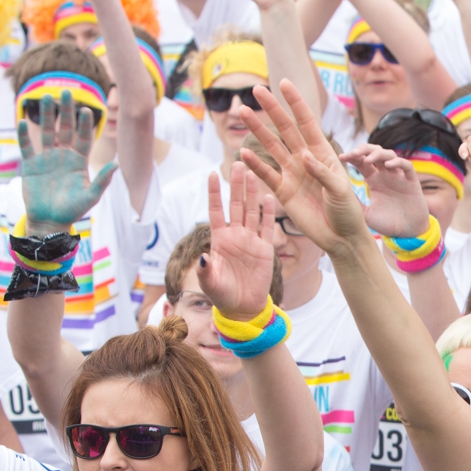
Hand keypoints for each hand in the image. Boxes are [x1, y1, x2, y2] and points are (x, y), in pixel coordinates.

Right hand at [19, 92, 116, 233]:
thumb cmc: (73, 209)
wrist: (50, 220)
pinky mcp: (31, 164)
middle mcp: (63, 155)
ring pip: (47, 132)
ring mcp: (47, 158)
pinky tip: (23, 121)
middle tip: (67, 92)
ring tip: (46, 97)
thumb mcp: (90, 196)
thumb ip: (102, 180)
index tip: (86, 110)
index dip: (84, 124)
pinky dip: (24, 135)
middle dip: (66, 111)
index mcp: (79, 161)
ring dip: (46, 115)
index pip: (83, 138)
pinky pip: (28, 146)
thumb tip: (116, 164)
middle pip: (65, 128)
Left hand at [201, 164, 278, 318]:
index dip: (214, 193)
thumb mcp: (209, 282)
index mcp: (219, 240)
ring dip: (252, 193)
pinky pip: (268, 228)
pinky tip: (268, 197)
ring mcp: (251, 241)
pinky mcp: (265, 249)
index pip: (216, 211)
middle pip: (236, 205)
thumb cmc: (222, 295)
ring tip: (253, 173)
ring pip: (252, 212)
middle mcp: (235, 236)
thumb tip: (202, 257)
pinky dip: (268, 213)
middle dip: (236, 185)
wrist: (242, 307)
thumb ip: (205, 270)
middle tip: (239, 163)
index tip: (212, 174)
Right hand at [243, 81, 370, 258]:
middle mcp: (305, 159)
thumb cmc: (348, 211)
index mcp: (323, 153)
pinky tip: (243, 152)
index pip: (307, 122)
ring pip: (272, 147)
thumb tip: (303, 157)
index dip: (296, 103)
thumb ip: (323, 173)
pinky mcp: (283, 192)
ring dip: (258, 130)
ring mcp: (292, 174)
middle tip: (257, 90)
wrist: (341, 238)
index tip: (284, 83)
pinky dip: (255, 164)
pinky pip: (266, 174)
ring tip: (243, 112)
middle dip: (272, 109)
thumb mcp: (340, 190)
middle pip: (285, 129)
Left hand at [344, 144, 431, 237]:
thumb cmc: (387, 224)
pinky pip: (407, 166)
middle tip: (353, 153)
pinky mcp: (412, 182)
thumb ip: (354, 202)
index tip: (341, 158)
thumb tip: (335, 192)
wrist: (407, 235)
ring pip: (390, 155)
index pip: (361, 161)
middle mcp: (386, 175)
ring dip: (378, 154)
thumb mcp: (365, 214)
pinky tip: (388, 165)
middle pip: (374, 152)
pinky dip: (398, 162)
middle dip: (364, 149)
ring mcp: (399, 177)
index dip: (352, 156)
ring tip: (368, 159)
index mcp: (374, 180)